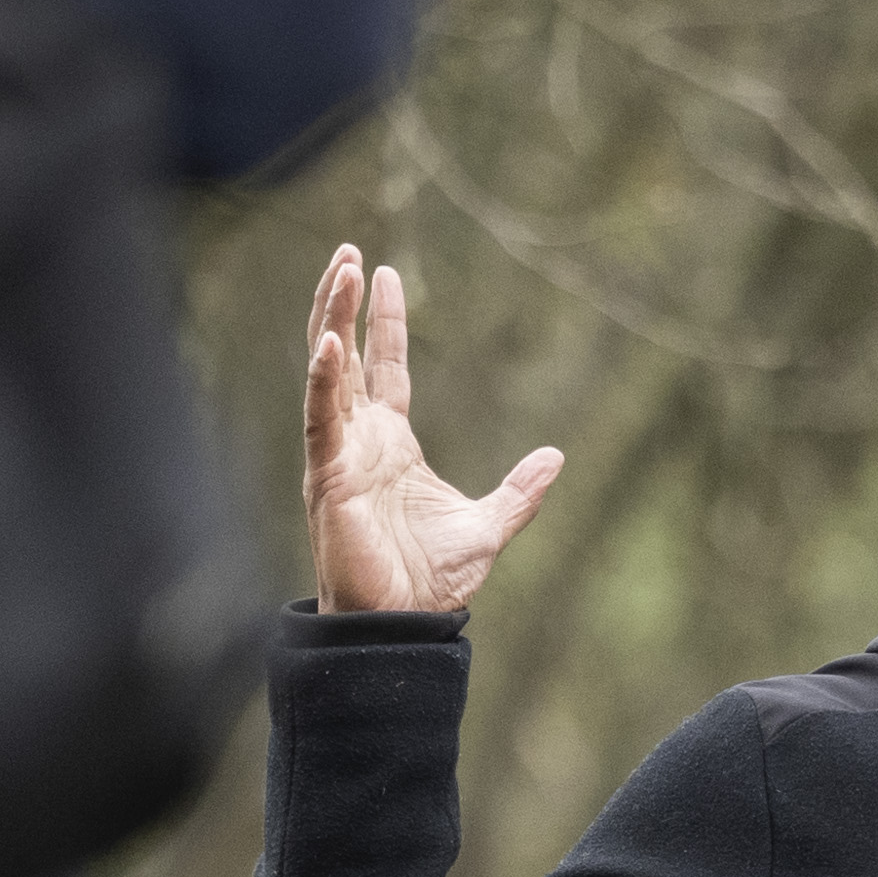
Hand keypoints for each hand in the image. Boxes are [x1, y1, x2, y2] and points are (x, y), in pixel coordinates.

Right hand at [298, 246, 563, 617]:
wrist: (404, 625)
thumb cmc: (431, 582)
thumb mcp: (489, 525)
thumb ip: (520, 491)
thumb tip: (557, 456)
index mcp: (391, 445)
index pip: (384, 367)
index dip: (382, 320)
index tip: (383, 271)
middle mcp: (359, 441)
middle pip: (345, 355)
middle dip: (343, 302)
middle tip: (348, 252)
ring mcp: (339, 456)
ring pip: (327, 372)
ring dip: (329, 319)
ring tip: (339, 270)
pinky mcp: (328, 478)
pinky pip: (320, 420)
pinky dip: (322, 381)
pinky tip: (327, 342)